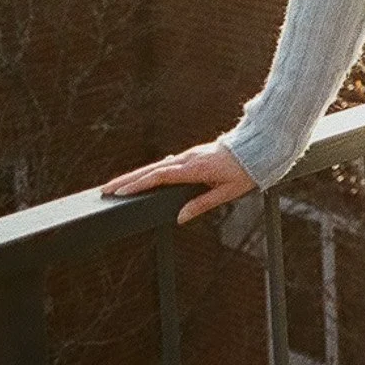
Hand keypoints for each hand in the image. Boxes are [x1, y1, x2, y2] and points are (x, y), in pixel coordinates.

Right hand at [103, 142, 257, 223]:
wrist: (260, 146)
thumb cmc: (246, 171)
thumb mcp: (227, 192)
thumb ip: (202, 204)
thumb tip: (179, 219)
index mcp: (194, 169)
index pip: (159, 177)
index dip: (138, 185)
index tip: (120, 192)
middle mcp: (188, 159)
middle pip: (151, 170)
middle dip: (126, 180)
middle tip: (104, 190)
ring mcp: (189, 155)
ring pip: (156, 165)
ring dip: (135, 175)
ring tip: (115, 185)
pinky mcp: (192, 155)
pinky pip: (166, 164)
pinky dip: (149, 171)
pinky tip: (141, 177)